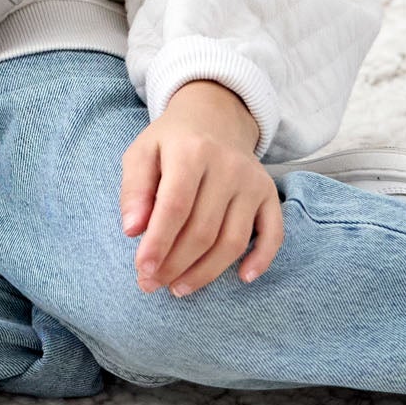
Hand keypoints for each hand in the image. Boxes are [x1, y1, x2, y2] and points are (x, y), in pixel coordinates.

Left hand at [120, 80, 281, 297]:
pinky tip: (243, 278)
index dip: (158, 243)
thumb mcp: (142, 153)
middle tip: (152, 284)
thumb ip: (134, 189)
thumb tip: (132, 230)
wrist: (215, 116)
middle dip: (175, 265)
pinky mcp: (269, 194)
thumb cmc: (172, 142)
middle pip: (202, 230)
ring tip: (179, 288)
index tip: (142, 270)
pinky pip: (273, 233)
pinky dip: (261, 259)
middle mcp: (228, 166)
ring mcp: (252, 181)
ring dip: (206, 272)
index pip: (175, 206)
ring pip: (233, 240)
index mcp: (191, 151)